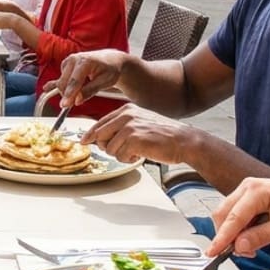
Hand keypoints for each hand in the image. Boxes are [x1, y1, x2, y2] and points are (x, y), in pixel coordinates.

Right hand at [55, 49, 128, 106]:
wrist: (111, 60)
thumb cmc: (110, 70)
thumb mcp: (105, 81)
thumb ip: (90, 91)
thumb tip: (77, 100)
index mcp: (85, 61)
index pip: (74, 81)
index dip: (69, 94)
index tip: (65, 105)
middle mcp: (74, 59)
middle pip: (64, 82)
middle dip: (67, 95)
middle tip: (71, 105)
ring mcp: (68, 61)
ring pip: (62, 82)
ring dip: (66, 91)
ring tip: (76, 95)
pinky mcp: (65, 65)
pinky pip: (59, 78)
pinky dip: (54, 84)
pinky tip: (46, 88)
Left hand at [80, 103, 198, 166]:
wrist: (184, 141)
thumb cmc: (164, 135)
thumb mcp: (140, 122)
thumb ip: (121, 127)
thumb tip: (100, 138)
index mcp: (126, 110)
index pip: (100, 122)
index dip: (90, 134)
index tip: (84, 141)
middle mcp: (126, 116)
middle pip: (100, 135)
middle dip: (106, 147)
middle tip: (122, 150)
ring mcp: (129, 127)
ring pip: (109, 148)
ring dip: (120, 155)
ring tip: (136, 151)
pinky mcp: (134, 140)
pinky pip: (119, 156)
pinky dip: (128, 159)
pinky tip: (140, 154)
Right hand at [204, 177, 269, 258]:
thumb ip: (262, 236)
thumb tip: (238, 246)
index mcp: (258, 190)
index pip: (233, 218)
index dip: (221, 238)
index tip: (212, 254)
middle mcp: (248, 186)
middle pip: (223, 215)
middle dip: (227, 237)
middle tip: (244, 255)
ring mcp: (246, 190)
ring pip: (226, 216)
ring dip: (233, 235)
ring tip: (252, 248)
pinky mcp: (248, 197)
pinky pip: (234, 215)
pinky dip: (238, 230)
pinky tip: (252, 238)